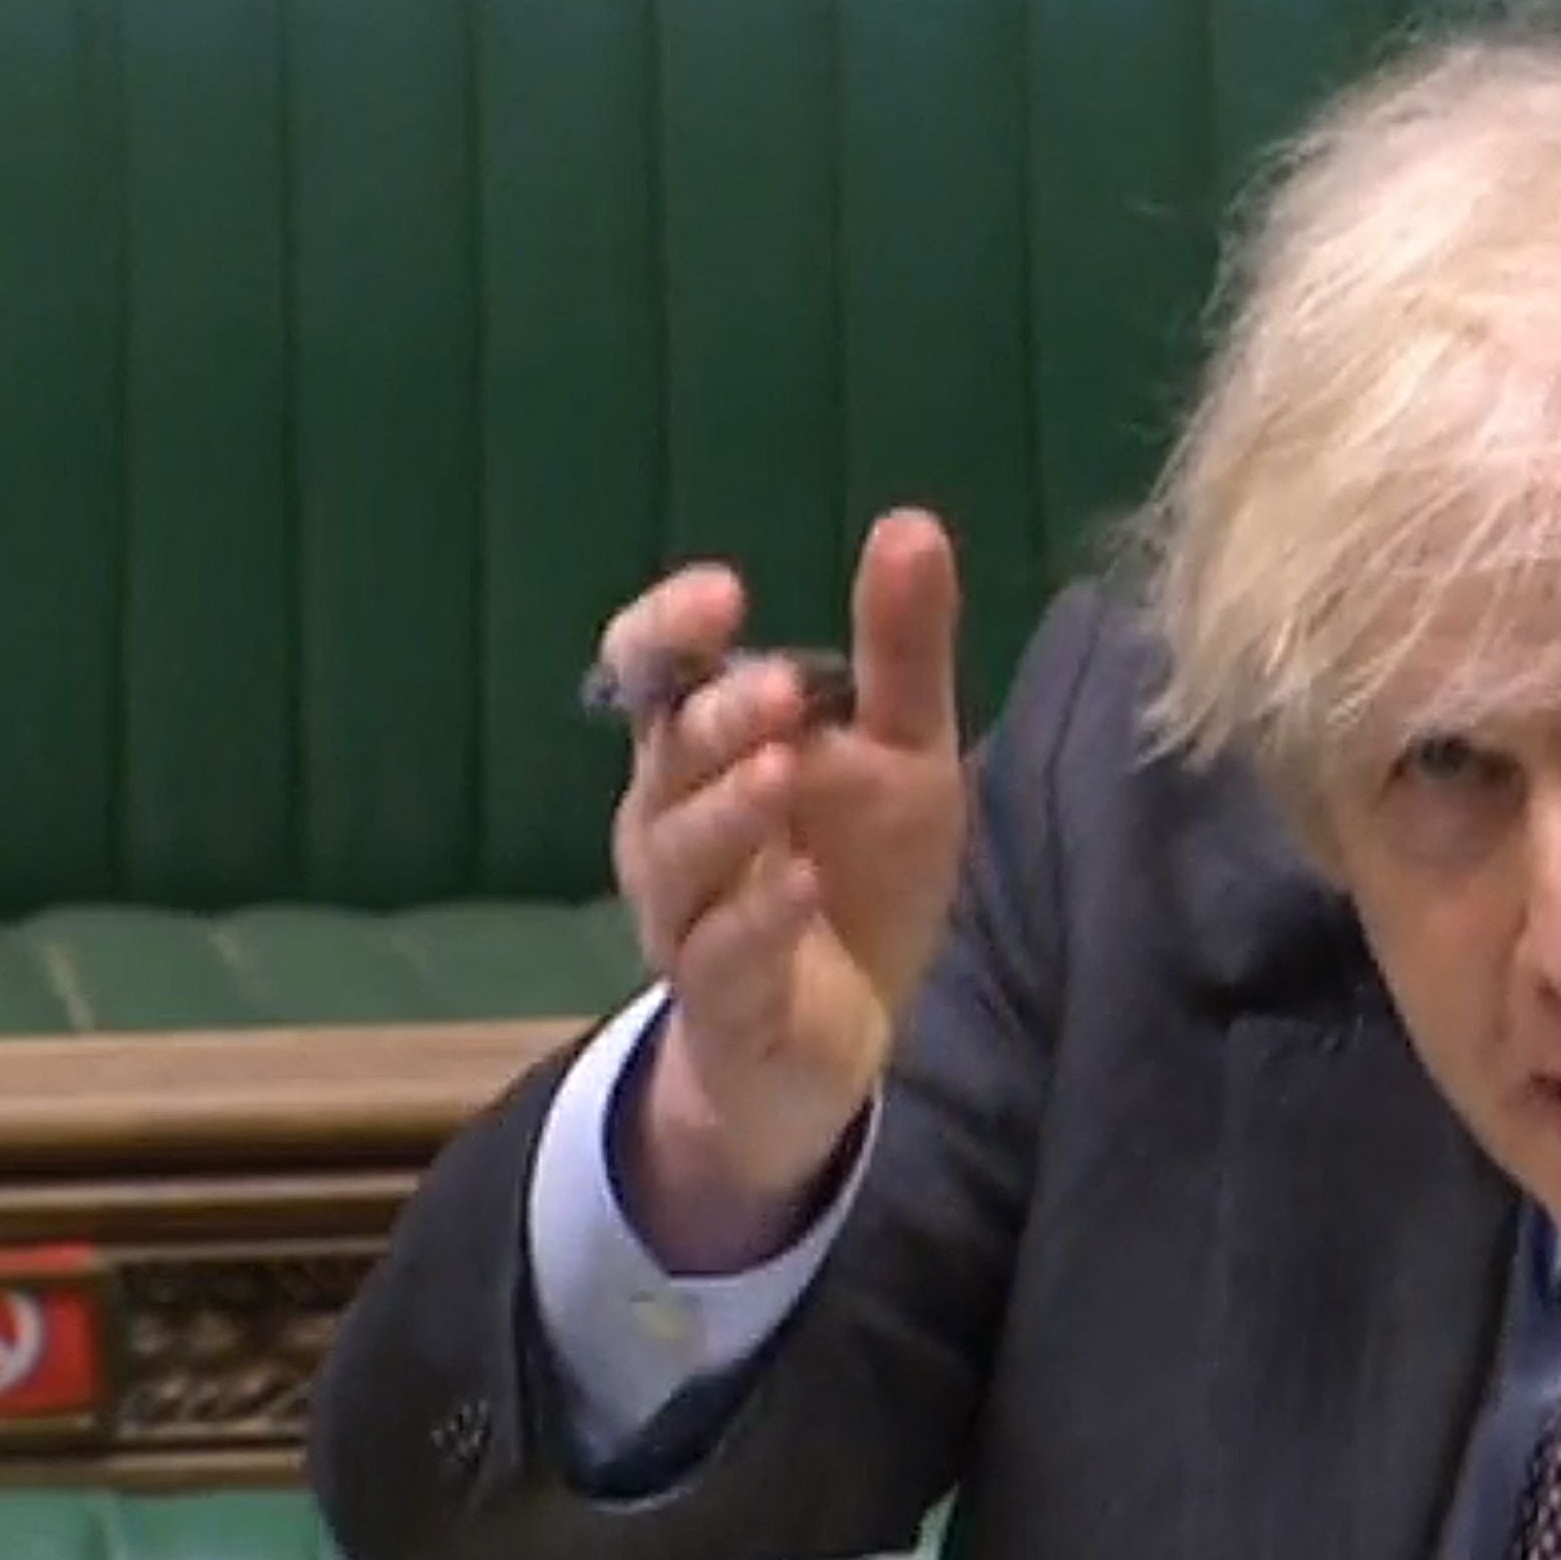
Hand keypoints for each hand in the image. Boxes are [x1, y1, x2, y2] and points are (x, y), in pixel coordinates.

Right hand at [602, 509, 967, 1268]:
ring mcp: (687, 917)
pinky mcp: (722, 1003)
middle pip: (667, 757)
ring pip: (678, 856)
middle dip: (716, 719)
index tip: (723, 593)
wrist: (842, 1036)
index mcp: (703, 750)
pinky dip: (760, 918)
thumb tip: (911, 523)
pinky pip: (721, 957)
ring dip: (728, 813)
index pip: (649, 672)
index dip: (668, 631)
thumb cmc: (858, 873)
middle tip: (776, 687)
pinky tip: (804, 883)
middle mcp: (673, 825)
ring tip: (784, 771)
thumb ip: (900, 650)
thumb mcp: (904, 754)